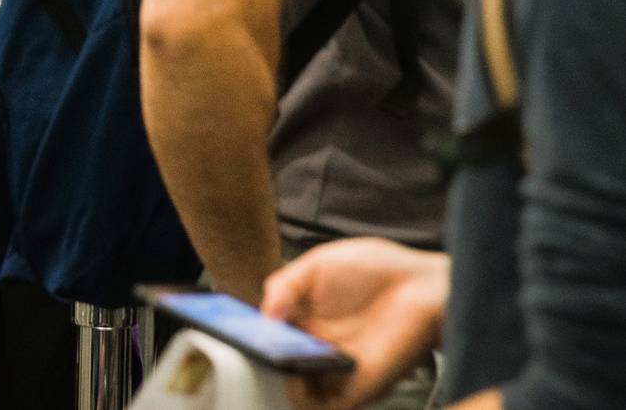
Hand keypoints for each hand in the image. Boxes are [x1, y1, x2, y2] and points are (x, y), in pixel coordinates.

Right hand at [261, 238, 448, 409]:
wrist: (424, 284)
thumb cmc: (379, 269)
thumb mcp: (319, 264)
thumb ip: (285, 284)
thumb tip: (264, 313)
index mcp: (307, 318)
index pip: (270, 336)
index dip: (251, 335)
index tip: (234, 329)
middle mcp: (319, 346)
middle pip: (279, 364)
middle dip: (260, 359)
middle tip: (250, 347)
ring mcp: (338, 368)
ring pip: (297, 391)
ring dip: (280, 380)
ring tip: (273, 361)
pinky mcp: (359, 386)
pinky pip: (327, 405)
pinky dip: (306, 399)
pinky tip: (297, 376)